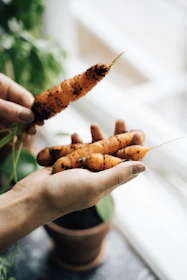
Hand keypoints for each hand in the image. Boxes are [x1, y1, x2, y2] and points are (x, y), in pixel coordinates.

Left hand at [0, 73, 35, 133]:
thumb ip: (8, 108)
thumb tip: (30, 117)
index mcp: (3, 85)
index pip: (24, 96)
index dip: (33, 109)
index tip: (39, 122)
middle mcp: (2, 97)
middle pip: (20, 109)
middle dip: (27, 122)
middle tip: (32, 132)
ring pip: (12, 120)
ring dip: (19, 131)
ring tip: (24, 139)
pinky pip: (3, 126)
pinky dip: (7, 134)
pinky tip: (12, 140)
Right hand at [13, 119, 144, 220]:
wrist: (33, 197)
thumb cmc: (65, 193)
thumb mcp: (95, 184)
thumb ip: (118, 174)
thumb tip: (143, 167)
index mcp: (106, 182)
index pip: (127, 165)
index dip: (135, 150)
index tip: (138, 133)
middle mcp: (97, 175)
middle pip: (113, 153)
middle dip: (117, 137)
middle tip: (120, 121)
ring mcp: (82, 168)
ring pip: (95, 149)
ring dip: (96, 136)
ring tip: (93, 125)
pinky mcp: (68, 163)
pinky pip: (77, 149)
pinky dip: (77, 141)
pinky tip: (73, 136)